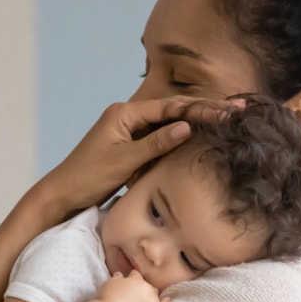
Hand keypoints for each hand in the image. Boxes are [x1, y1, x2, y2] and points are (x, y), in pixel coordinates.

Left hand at [30, 95, 245, 220]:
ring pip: (168, 122)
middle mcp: (128, 116)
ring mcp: (130, 130)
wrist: (63, 194)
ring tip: (226, 117)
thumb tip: (188, 127)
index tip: (226, 111)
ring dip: (196, 120)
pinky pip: (160, 136)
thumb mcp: (124, 161)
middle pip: (172, 109)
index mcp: (125, 113)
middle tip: (236, 108)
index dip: (200, 108)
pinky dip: (180, 136)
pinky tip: (200, 134)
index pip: (170, 107)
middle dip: (204, 109)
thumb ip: (156, 144)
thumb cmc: (88, 177)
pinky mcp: (131, 144)